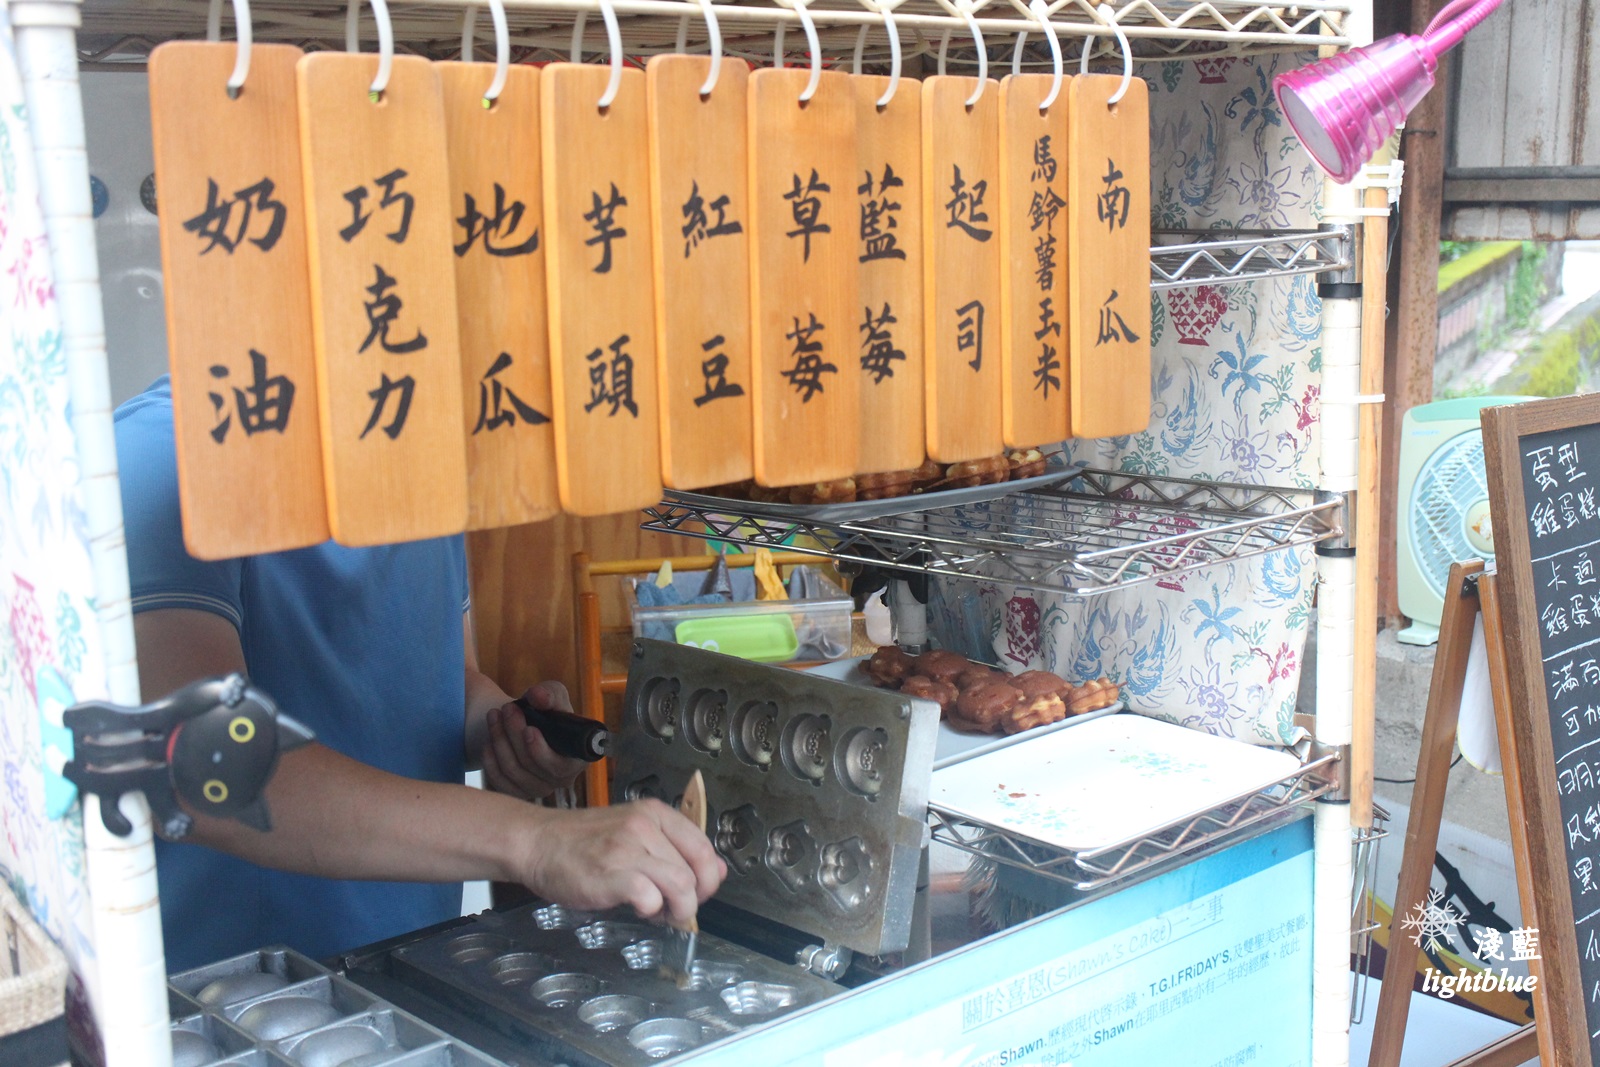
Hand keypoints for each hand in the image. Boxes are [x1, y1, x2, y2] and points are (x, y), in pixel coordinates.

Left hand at [481, 682, 586, 801]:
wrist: (525, 722)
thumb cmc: (546, 710)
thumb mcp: (552, 695)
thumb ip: (549, 694)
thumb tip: (538, 696)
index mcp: (577, 758)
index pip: (561, 766)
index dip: (542, 751)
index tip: (529, 729)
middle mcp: (562, 779)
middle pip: (532, 764)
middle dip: (515, 734)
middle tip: (508, 709)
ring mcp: (539, 788)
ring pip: (513, 770)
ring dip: (500, 740)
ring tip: (494, 716)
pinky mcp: (518, 792)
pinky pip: (499, 781)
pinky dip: (490, 759)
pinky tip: (489, 740)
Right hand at [516, 799, 725, 925]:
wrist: (538, 843)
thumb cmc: (584, 843)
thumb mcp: (636, 835)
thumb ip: (676, 850)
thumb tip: (718, 871)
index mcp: (656, 813)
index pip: (705, 848)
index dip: (709, 879)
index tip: (698, 893)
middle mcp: (645, 826)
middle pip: (695, 872)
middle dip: (691, 900)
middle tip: (674, 909)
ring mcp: (627, 848)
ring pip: (681, 886)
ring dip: (675, 910)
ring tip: (657, 912)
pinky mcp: (610, 873)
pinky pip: (650, 897)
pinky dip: (650, 910)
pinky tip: (637, 908)